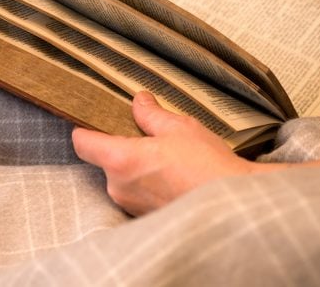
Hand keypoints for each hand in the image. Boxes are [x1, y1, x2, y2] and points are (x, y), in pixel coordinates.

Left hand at [71, 92, 257, 215]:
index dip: (84, 129)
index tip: (91, 121)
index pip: (82, 143)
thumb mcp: (179, 128)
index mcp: (120, 160)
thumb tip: (139, 101)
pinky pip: (136, 195)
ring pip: (121, 179)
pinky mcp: (145, 218)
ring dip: (135, 168)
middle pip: (103, 160)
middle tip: (146, 139)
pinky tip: (171, 178)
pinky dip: (147, 185)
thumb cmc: (208, 166)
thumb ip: (151, 115)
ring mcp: (131, 206)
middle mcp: (119, 187)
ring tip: (166, 160)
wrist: (236, 206)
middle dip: (120, 148)